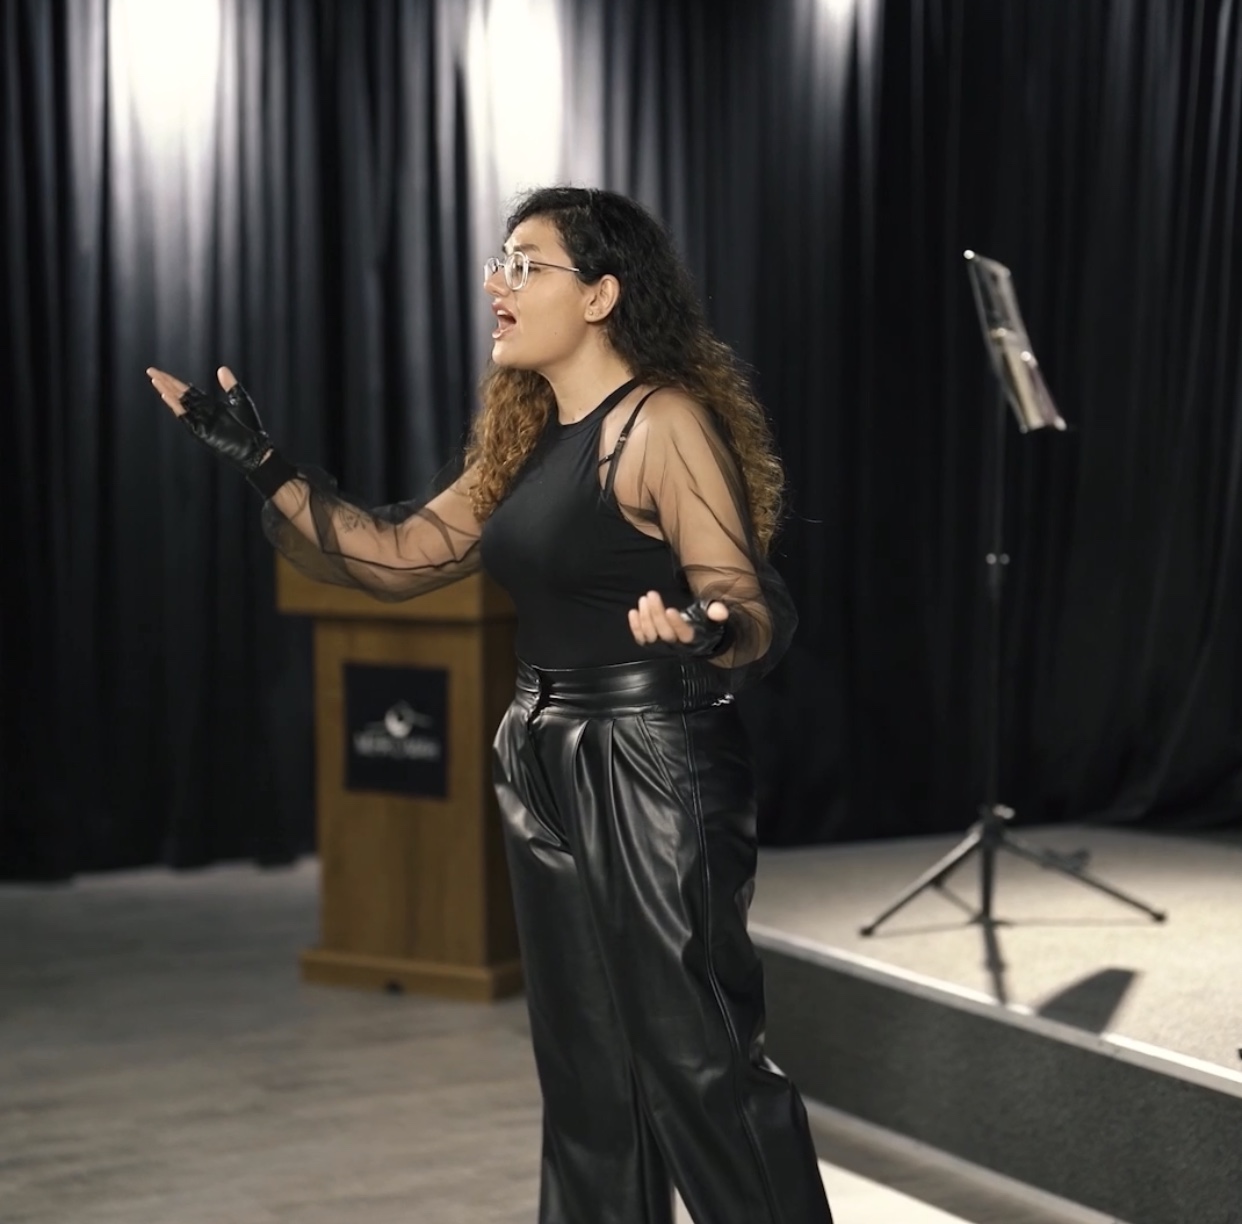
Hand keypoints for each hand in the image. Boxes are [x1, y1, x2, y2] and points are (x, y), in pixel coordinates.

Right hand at [147, 365, 272, 475]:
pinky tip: (166, 395)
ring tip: (155, 379)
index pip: (188, 390)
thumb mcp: (240, 400)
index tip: (160, 372)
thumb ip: (230, 385)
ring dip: (167, 390)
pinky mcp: (200, 431)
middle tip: (151, 371)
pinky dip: (176, 405)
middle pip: (180, 394)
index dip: (174, 381)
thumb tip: (221, 368)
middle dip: (166, 382)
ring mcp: (200, 421)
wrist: (255, 448)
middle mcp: (202, 412)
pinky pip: (185, 416)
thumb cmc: (250, 426)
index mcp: (210, 405)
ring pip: (179, 403)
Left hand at [628, 590, 728, 647]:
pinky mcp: (652, 644)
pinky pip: (641, 639)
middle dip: (656, 613)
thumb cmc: (706, 626)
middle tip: (651, 594)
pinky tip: (633, 612)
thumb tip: (719, 610)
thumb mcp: (715, 619)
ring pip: (651, 636)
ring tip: (644, 599)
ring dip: (645, 617)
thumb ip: (717, 613)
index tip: (671, 609)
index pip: (684, 634)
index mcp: (693, 640)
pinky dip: (635, 627)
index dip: (677, 623)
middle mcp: (676, 646)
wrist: (699, 641)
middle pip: (664, 633)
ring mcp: (662, 646)